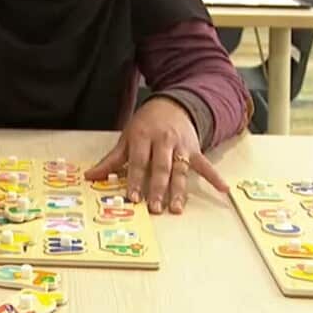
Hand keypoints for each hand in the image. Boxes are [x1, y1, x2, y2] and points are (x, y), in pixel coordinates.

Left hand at [85, 97, 228, 214]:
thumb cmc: (145, 124)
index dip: (136, 180)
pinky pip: (205, 164)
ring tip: (177, 208)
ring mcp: (181, 146)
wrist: (172, 104)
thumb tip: (89, 176)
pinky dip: (215, 177)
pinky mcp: (195, 149)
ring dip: (179, 190)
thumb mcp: (127, 137)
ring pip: (180, 170)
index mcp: (143, 137)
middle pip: (161, 167)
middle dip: (158, 188)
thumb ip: (111, 160)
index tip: (133, 197)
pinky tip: (224, 189)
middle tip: (155, 208)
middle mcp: (163, 141)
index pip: (139, 162)